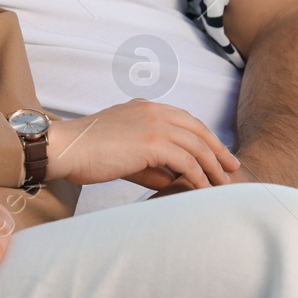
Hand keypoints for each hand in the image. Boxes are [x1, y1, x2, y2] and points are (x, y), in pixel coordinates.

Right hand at [46, 99, 239, 189]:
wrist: (66, 148)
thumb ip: (151, 162)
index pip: (184, 120)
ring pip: (196, 145)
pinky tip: (204, 189)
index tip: (216, 153)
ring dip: (213, 166)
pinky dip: (199, 176)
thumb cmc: (87, 153)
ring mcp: (154, 123)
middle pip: (197, 129)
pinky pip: (186, 161)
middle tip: (232, 166)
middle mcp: (152, 110)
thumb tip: (175, 178)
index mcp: (144, 107)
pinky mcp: (152, 142)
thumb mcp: (125, 152)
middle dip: (217, 149)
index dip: (203, 137)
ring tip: (223, 184)